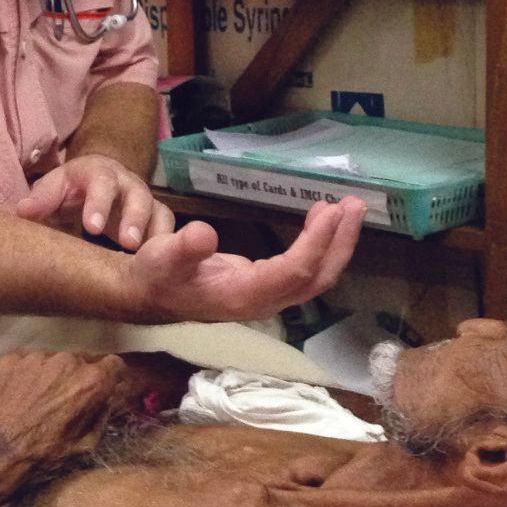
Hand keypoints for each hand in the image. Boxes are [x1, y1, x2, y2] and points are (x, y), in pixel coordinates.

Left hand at [0, 351, 125, 485]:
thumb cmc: (43, 455)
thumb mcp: (85, 445)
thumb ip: (102, 414)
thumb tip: (108, 398)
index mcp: (91, 382)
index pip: (114, 365)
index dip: (109, 377)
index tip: (101, 387)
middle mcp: (67, 361)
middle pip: (81, 361)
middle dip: (77, 377)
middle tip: (64, 401)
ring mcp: (37, 357)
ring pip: (53, 360)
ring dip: (51, 375)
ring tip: (37, 401)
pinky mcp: (12, 359)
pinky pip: (27, 362)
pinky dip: (26, 375)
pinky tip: (19, 397)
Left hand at [16, 155, 173, 251]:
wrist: (98, 180)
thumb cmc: (71, 189)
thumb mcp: (54, 188)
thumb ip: (41, 199)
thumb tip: (23, 212)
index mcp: (99, 174)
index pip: (102, 183)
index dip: (99, 204)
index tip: (91, 229)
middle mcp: (127, 184)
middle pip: (137, 197)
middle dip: (134, 219)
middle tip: (128, 244)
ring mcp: (145, 201)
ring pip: (159, 213)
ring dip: (155, 236)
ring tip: (150, 259)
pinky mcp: (156, 219)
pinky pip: (167, 230)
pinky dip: (168, 247)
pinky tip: (162, 268)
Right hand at [121, 197, 365, 323]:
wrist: (152, 296)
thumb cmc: (158, 276)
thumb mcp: (162, 257)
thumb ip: (183, 247)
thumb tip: (203, 234)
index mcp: (243, 296)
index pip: (292, 272)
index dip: (315, 242)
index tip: (330, 210)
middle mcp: (264, 301)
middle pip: (316, 279)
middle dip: (340, 243)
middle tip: (354, 205)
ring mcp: (268, 297)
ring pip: (316, 278)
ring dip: (336, 244)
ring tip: (347, 208)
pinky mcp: (268, 288)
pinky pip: (305, 271)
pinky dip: (321, 246)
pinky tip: (322, 220)